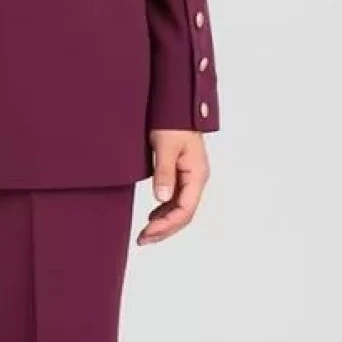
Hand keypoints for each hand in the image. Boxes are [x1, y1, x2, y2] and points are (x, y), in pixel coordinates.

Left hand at [136, 129, 209, 244]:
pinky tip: (153, 217)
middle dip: (164, 230)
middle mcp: (196, 178)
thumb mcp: (165, 145)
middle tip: (143, 240)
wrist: (177, 102)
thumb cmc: (173, 120)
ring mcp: (190, 176)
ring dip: (164, 223)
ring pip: (180, 208)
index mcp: (197, 174)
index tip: (148, 232)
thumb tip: (161, 198)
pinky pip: (176, 199)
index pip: (185, 209)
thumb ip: (164, 172)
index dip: (167, 225)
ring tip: (145, 234)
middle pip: (184, 214)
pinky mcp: (182, 172)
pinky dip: (165, 211)